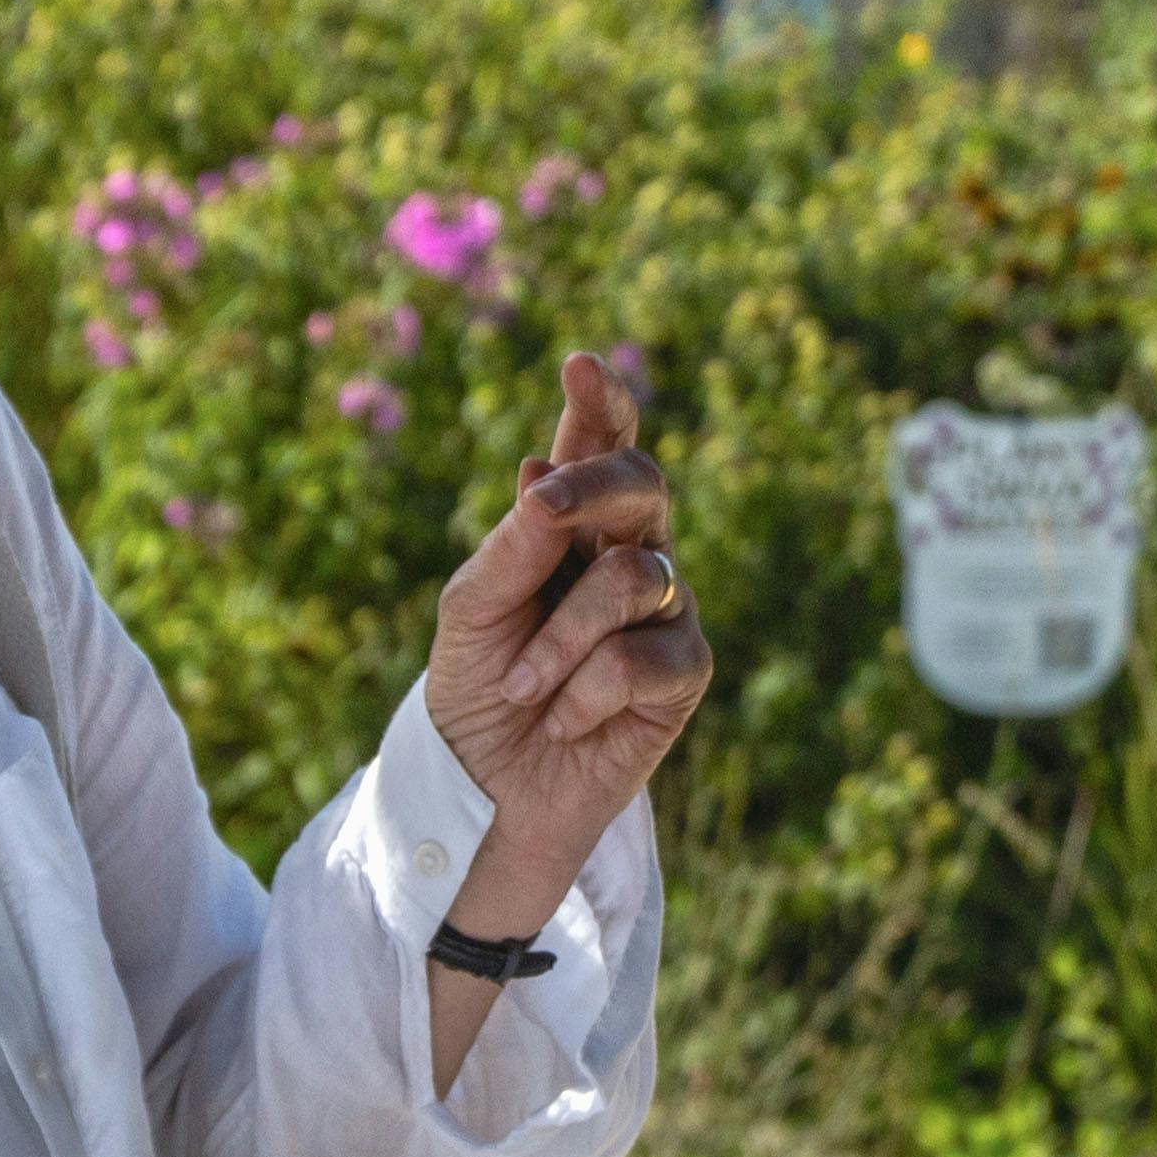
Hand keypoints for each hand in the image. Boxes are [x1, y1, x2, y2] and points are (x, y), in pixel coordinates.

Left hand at [421, 354, 708, 893]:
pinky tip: (563, 721)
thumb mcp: (472, 610)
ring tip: (524, 689)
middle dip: (592, 485)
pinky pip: (646, 654)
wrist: (489, 790)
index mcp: (572, 524)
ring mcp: (664, 610)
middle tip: (540, 506)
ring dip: (561, 640)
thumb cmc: (475, 691)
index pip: (600, 447)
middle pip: (642, 483)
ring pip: (636, 577)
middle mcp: (627, 553)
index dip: (601, 404)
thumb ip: (512, 544)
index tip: (580, 365)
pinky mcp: (684, 672)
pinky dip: (586, 691)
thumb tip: (537, 474)